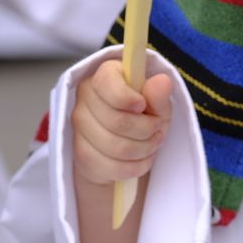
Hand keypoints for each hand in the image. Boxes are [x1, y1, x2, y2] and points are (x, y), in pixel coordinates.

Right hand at [72, 59, 173, 187]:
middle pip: (117, 121)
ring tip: (152, 144)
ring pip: (117, 147)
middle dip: (147, 130)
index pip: (106, 84)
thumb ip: (158, 94)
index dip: (127, 98)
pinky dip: (136, 167)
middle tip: (157, 130)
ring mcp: (79, 128)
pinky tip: (142, 159)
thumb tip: (162, 81)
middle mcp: (84, 99)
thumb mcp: (158, 104)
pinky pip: (112, 167)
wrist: (126, 146)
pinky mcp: (81, 155)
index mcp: (103, 76)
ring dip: (144, 149)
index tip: (142, 106)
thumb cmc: (144, 116)